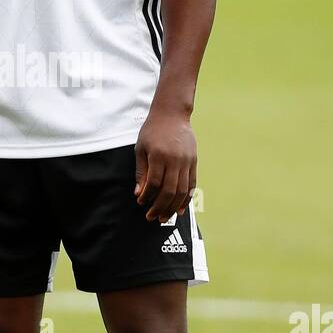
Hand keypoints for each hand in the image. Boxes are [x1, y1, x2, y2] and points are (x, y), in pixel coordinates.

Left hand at [134, 106, 196, 223]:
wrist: (172, 115)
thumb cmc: (153, 131)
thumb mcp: (141, 148)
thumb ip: (141, 171)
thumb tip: (139, 193)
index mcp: (159, 156)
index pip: (153, 183)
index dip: (146, 196)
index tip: (141, 202)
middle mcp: (175, 160)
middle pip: (169, 191)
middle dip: (159, 207)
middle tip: (152, 217)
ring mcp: (187, 161)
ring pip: (182, 191)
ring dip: (173, 207)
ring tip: (164, 217)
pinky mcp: (194, 162)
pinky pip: (192, 184)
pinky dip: (187, 198)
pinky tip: (180, 209)